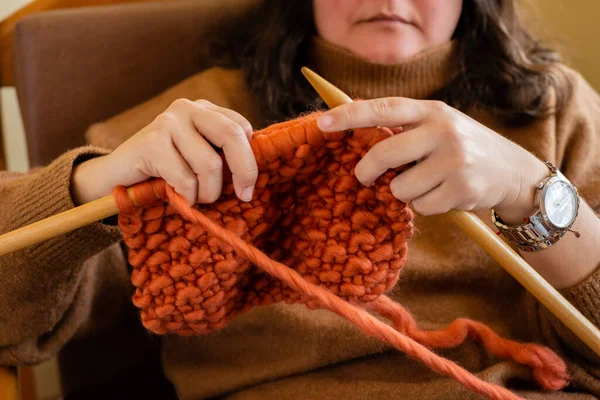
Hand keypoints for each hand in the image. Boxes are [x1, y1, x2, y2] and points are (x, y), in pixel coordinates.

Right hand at [71, 99, 257, 205]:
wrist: (117, 179)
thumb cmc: (167, 173)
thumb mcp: (201, 160)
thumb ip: (225, 157)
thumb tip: (255, 176)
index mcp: (205, 110)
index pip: (241, 129)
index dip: (250, 160)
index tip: (247, 187)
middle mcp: (188, 108)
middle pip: (232, 136)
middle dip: (244, 171)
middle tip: (243, 196)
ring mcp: (168, 122)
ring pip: (209, 164)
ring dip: (207, 192)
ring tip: (195, 197)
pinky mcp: (151, 142)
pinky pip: (186, 178)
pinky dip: (186, 196)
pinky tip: (176, 196)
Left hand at [316, 98, 547, 221]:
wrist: (514, 172)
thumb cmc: (463, 149)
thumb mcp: (438, 126)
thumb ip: (403, 127)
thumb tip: (353, 122)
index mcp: (431, 111)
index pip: (383, 109)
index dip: (349, 116)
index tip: (321, 123)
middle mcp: (442, 130)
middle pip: (383, 154)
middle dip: (366, 171)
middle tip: (366, 178)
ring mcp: (454, 159)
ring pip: (399, 188)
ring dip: (404, 193)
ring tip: (427, 184)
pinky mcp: (462, 188)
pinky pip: (420, 206)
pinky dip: (425, 206)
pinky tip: (444, 196)